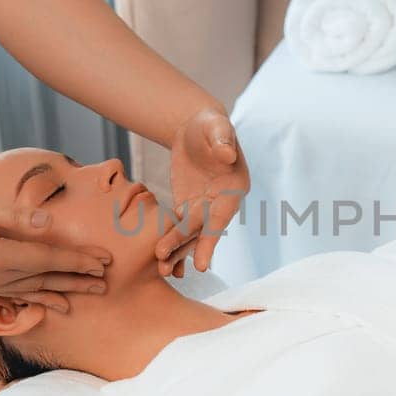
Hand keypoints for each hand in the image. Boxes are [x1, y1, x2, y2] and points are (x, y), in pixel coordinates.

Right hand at [0, 189, 111, 312]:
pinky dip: (36, 298)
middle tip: (107, 282)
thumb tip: (50, 225)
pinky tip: (48, 302)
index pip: (49, 258)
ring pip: (32, 291)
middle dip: (78, 280)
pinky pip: (15, 295)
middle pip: (46, 279)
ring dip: (62, 292)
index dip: (79, 259)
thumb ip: (16, 217)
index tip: (104, 260)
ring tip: (87, 295)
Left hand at [156, 107, 249, 276]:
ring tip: (162, 270)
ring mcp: (205, 206)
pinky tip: (161, 260)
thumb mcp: (218, 127)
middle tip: (166, 266)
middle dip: (185, 248)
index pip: (221, 217)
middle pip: (202, 230)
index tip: (201, 263)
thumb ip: (223, 140)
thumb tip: (227, 154)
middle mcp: (222, 202)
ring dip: (177, 250)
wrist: (196, 126)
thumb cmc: (211, 125)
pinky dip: (171, 242)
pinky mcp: (189, 205)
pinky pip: (179, 227)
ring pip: (190, 233)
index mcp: (234, 187)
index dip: (210, 240)